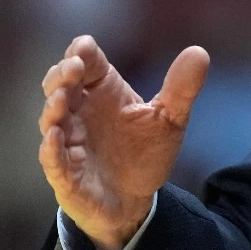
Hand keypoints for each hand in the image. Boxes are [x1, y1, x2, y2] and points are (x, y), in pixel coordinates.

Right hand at [37, 35, 208, 249]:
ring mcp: (68, 141)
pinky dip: (51, 148)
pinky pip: (52, 158)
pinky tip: (56, 136)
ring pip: (51, 118)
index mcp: (103, 92)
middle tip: (72, 68)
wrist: (136, 199)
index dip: (81, 52)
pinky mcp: (64, 172)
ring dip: (53, 106)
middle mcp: (80, 111)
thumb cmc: (145, 153)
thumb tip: (199, 52)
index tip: (83, 49)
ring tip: (62, 97)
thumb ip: (181, 88)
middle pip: (59, 83)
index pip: (86, 63)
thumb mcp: (170, 119)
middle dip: (61, 74)